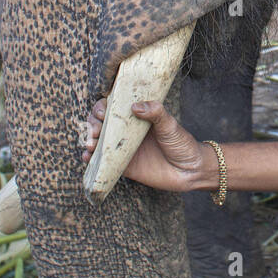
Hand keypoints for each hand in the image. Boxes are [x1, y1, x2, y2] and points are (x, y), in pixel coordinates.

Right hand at [81, 98, 214, 192]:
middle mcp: (127, 131)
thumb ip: (156, 113)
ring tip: (90, 144)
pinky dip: (91, 159)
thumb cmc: (182, 144)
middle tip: (96, 130)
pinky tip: (87, 157)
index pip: (114, 106)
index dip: (102, 106)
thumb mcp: (171, 125)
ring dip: (89, 139)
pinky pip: (102, 161)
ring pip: (98, 141)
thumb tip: (136, 106)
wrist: (190, 171)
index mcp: (138, 117)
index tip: (102, 111)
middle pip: (101, 122)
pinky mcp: (123, 166)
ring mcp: (123, 148)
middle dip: (92, 124)